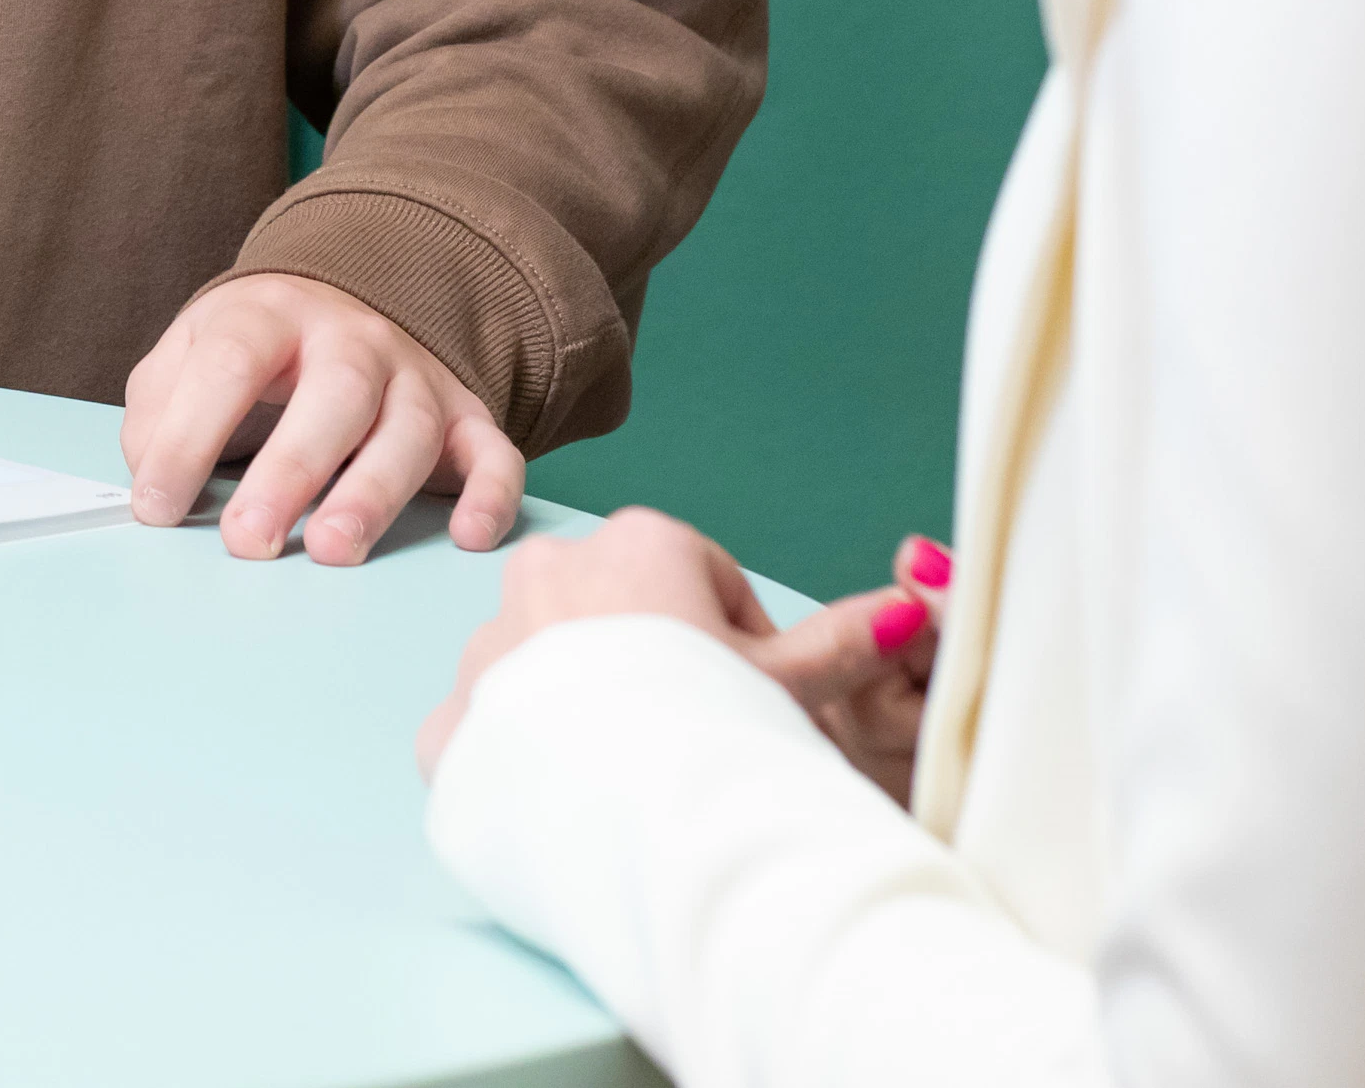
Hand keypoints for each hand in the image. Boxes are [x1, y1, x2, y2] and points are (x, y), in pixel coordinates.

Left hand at [122, 272, 524, 564]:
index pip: (230, 363)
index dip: (189, 436)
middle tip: (249, 541)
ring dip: (374, 492)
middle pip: (333, 393)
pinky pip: (493, 452)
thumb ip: (158, 412)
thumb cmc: (252, 354)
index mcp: (268, 315)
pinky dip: (490, 496)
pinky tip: (467, 536)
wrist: (336, 307)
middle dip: (290, 470)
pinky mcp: (465, 417)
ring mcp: (413, 375)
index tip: (158, 508)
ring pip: (410, 428)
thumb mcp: (187, 357)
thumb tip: (155, 484)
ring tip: (332, 549)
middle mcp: (350, 338)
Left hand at [417, 508, 951, 798]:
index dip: (738, 644)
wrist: (632, 823)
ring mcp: (491, 638)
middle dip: (657, 668)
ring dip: (591, 709)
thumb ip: (847, 639)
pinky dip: (529, 761)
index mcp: (638, 541)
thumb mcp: (794, 686)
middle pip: (623, 616)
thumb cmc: (717, 737)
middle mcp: (550, 567)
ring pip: (557, 668)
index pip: (704, 580)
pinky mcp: (454, 712)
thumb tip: (911, 605)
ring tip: (638, 775)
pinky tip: (572, 801)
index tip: (748, 696)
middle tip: (697, 739)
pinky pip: (497, 729)